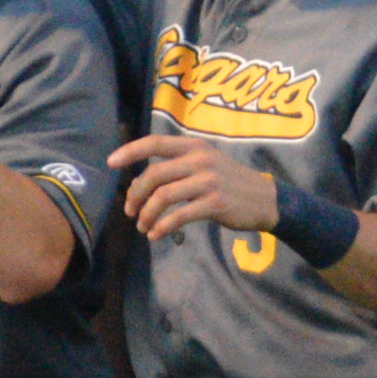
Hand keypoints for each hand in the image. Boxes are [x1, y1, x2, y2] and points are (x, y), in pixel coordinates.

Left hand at [111, 129, 280, 242]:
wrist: (266, 199)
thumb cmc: (229, 181)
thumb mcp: (206, 162)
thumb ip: (178, 165)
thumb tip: (141, 181)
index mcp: (194, 146)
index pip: (155, 142)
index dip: (130, 152)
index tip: (110, 163)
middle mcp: (200, 160)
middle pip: (154, 174)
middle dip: (135, 194)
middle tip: (130, 211)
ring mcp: (209, 181)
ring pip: (163, 196)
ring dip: (147, 214)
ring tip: (143, 226)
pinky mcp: (216, 203)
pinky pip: (180, 216)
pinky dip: (163, 227)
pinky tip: (156, 235)